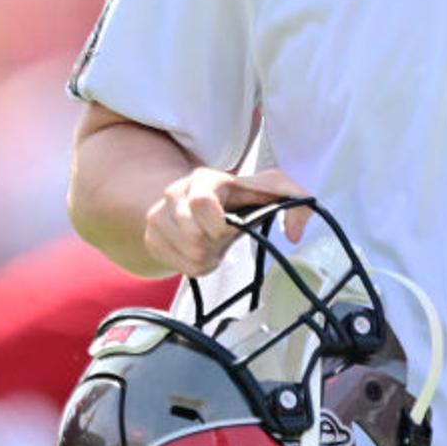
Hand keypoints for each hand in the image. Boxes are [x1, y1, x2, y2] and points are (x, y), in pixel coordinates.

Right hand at [144, 166, 310, 277]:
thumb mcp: (270, 191)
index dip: (217, 224)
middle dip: (216, 243)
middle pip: (194, 236)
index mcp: (204, 179)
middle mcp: (175, 193)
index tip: (229, 231)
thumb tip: (294, 234)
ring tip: (213, 242)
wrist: (197, 200)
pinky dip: (194, 264)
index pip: (201, 203)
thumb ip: (295, 201)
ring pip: (187, 254)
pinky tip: (199, 249)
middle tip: (224, 237)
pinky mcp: (150, 237)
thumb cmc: (240, 197)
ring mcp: (158, 215)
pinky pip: (177, 266)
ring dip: (207, 256)